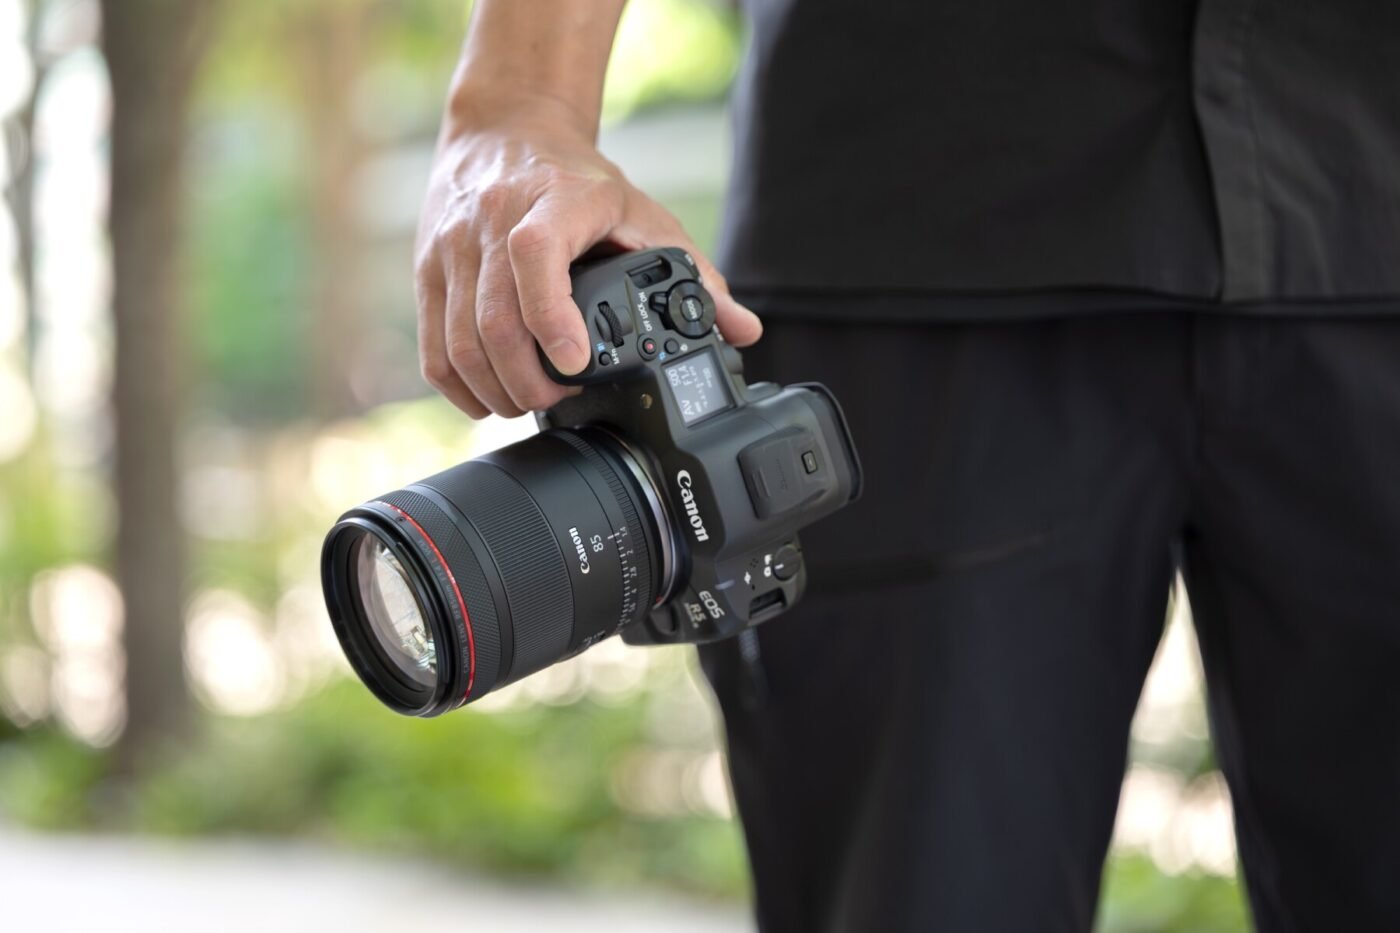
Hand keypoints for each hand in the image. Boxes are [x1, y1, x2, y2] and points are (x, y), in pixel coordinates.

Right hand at [414, 90, 762, 418]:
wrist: (506, 131)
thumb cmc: (578, 181)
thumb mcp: (644, 215)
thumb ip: (697, 275)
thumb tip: (743, 329)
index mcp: (553, 201)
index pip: (535, 255)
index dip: (552, 317)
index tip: (576, 362)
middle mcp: (493, 221)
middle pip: (494, 319)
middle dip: (528, 380)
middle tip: (556, 401)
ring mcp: (452, 247)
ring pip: (460, 341)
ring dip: (495, 390)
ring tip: (527, 403)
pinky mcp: (426, 270)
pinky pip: (433, 346)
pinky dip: (459, 385)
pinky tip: (488, 397)